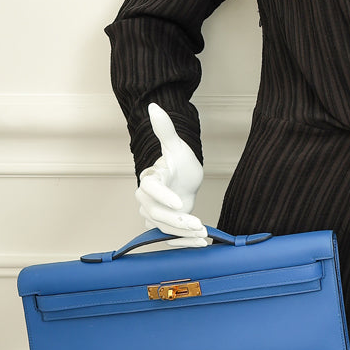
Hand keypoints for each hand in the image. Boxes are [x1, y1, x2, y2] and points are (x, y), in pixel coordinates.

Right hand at [135, 103, 206, 243]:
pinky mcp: (162, 227)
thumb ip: (165, 130)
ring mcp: (153, 214)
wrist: (185, 182)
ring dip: (183, 234)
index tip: (179, 203)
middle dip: (176, 221)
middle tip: (197, 223)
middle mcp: (147, 199)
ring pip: (163, 228)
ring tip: (203, 234)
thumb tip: (153, 106)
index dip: (163, 196)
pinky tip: (200, 244)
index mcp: (150, 179)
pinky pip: (169, 238)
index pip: (151, 188)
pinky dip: (184, 243)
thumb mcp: (177, 147)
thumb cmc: (179, 164)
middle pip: (156, 213)